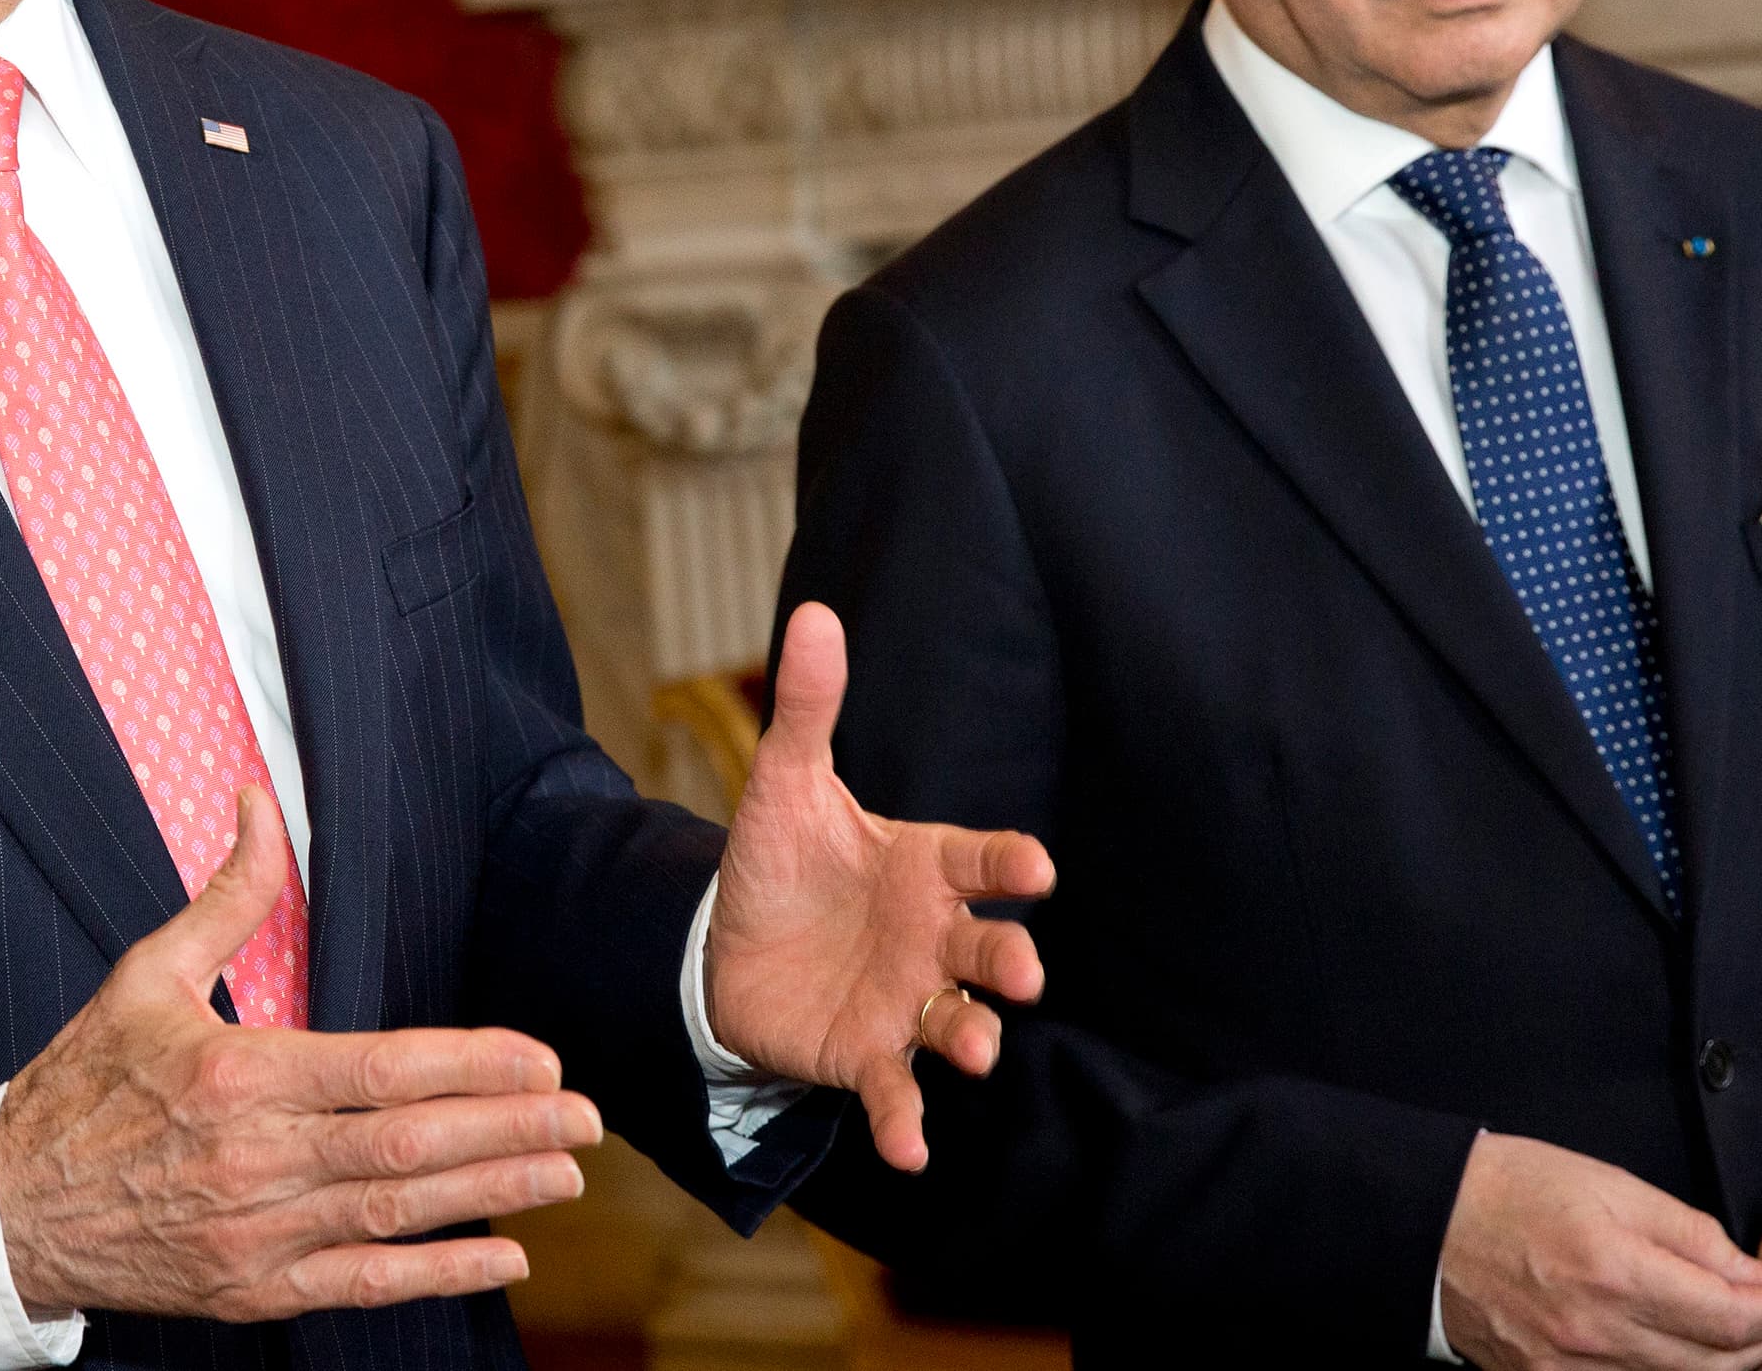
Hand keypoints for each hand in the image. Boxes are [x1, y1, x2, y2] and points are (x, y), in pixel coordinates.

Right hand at [0, 790, 603, 1320]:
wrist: (6, 1209)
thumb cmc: (82, 1084)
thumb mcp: (145, 976)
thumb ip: (227, 895)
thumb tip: (260, 800)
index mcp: (237, 1075)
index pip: (382, 1067)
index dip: (472, 1064)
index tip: (539, 1055)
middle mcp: (256, 1159)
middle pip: (409, 1143)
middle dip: (510, 1128)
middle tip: (586, 1114)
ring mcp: (258, 1233)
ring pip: (400, 1213)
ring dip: (494, 1191)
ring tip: (566, 1171)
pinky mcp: (254, 1288)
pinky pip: (364, 1284)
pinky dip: (439, 1272)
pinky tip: (503, 1256)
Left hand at [703, 602, 1056, 1172]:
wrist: (725, 948)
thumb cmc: (778, 863)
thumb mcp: (784, 783)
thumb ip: (808, 708)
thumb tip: (815, 614)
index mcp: (924, 866)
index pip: (981, 861)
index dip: (1009, 866)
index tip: (1036, 868)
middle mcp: (931, 938)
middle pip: (987, 949)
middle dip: (1009, 962)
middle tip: (1020, 973)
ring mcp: (907, 1002)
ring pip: (959, 1023)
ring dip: (975, 1039)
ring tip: (978, 1053)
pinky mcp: (867, 1055)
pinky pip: (896, 1091)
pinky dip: (905, 1121)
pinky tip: (910, 1148)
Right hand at [1440, 1133, 1761, 1370]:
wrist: (1427, 1220)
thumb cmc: (1511, 1189)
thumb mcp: (1609, 1184)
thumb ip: (1689, 1231)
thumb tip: (1750, 1270)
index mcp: (1614, 1270)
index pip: (1732, 1317)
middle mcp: (1595, 1331)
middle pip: (1716, 1364)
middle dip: (1760, 1340)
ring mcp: (1569, 1368)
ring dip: (1719, 1364)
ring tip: (1730, 1332)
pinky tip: (1674, 1352)